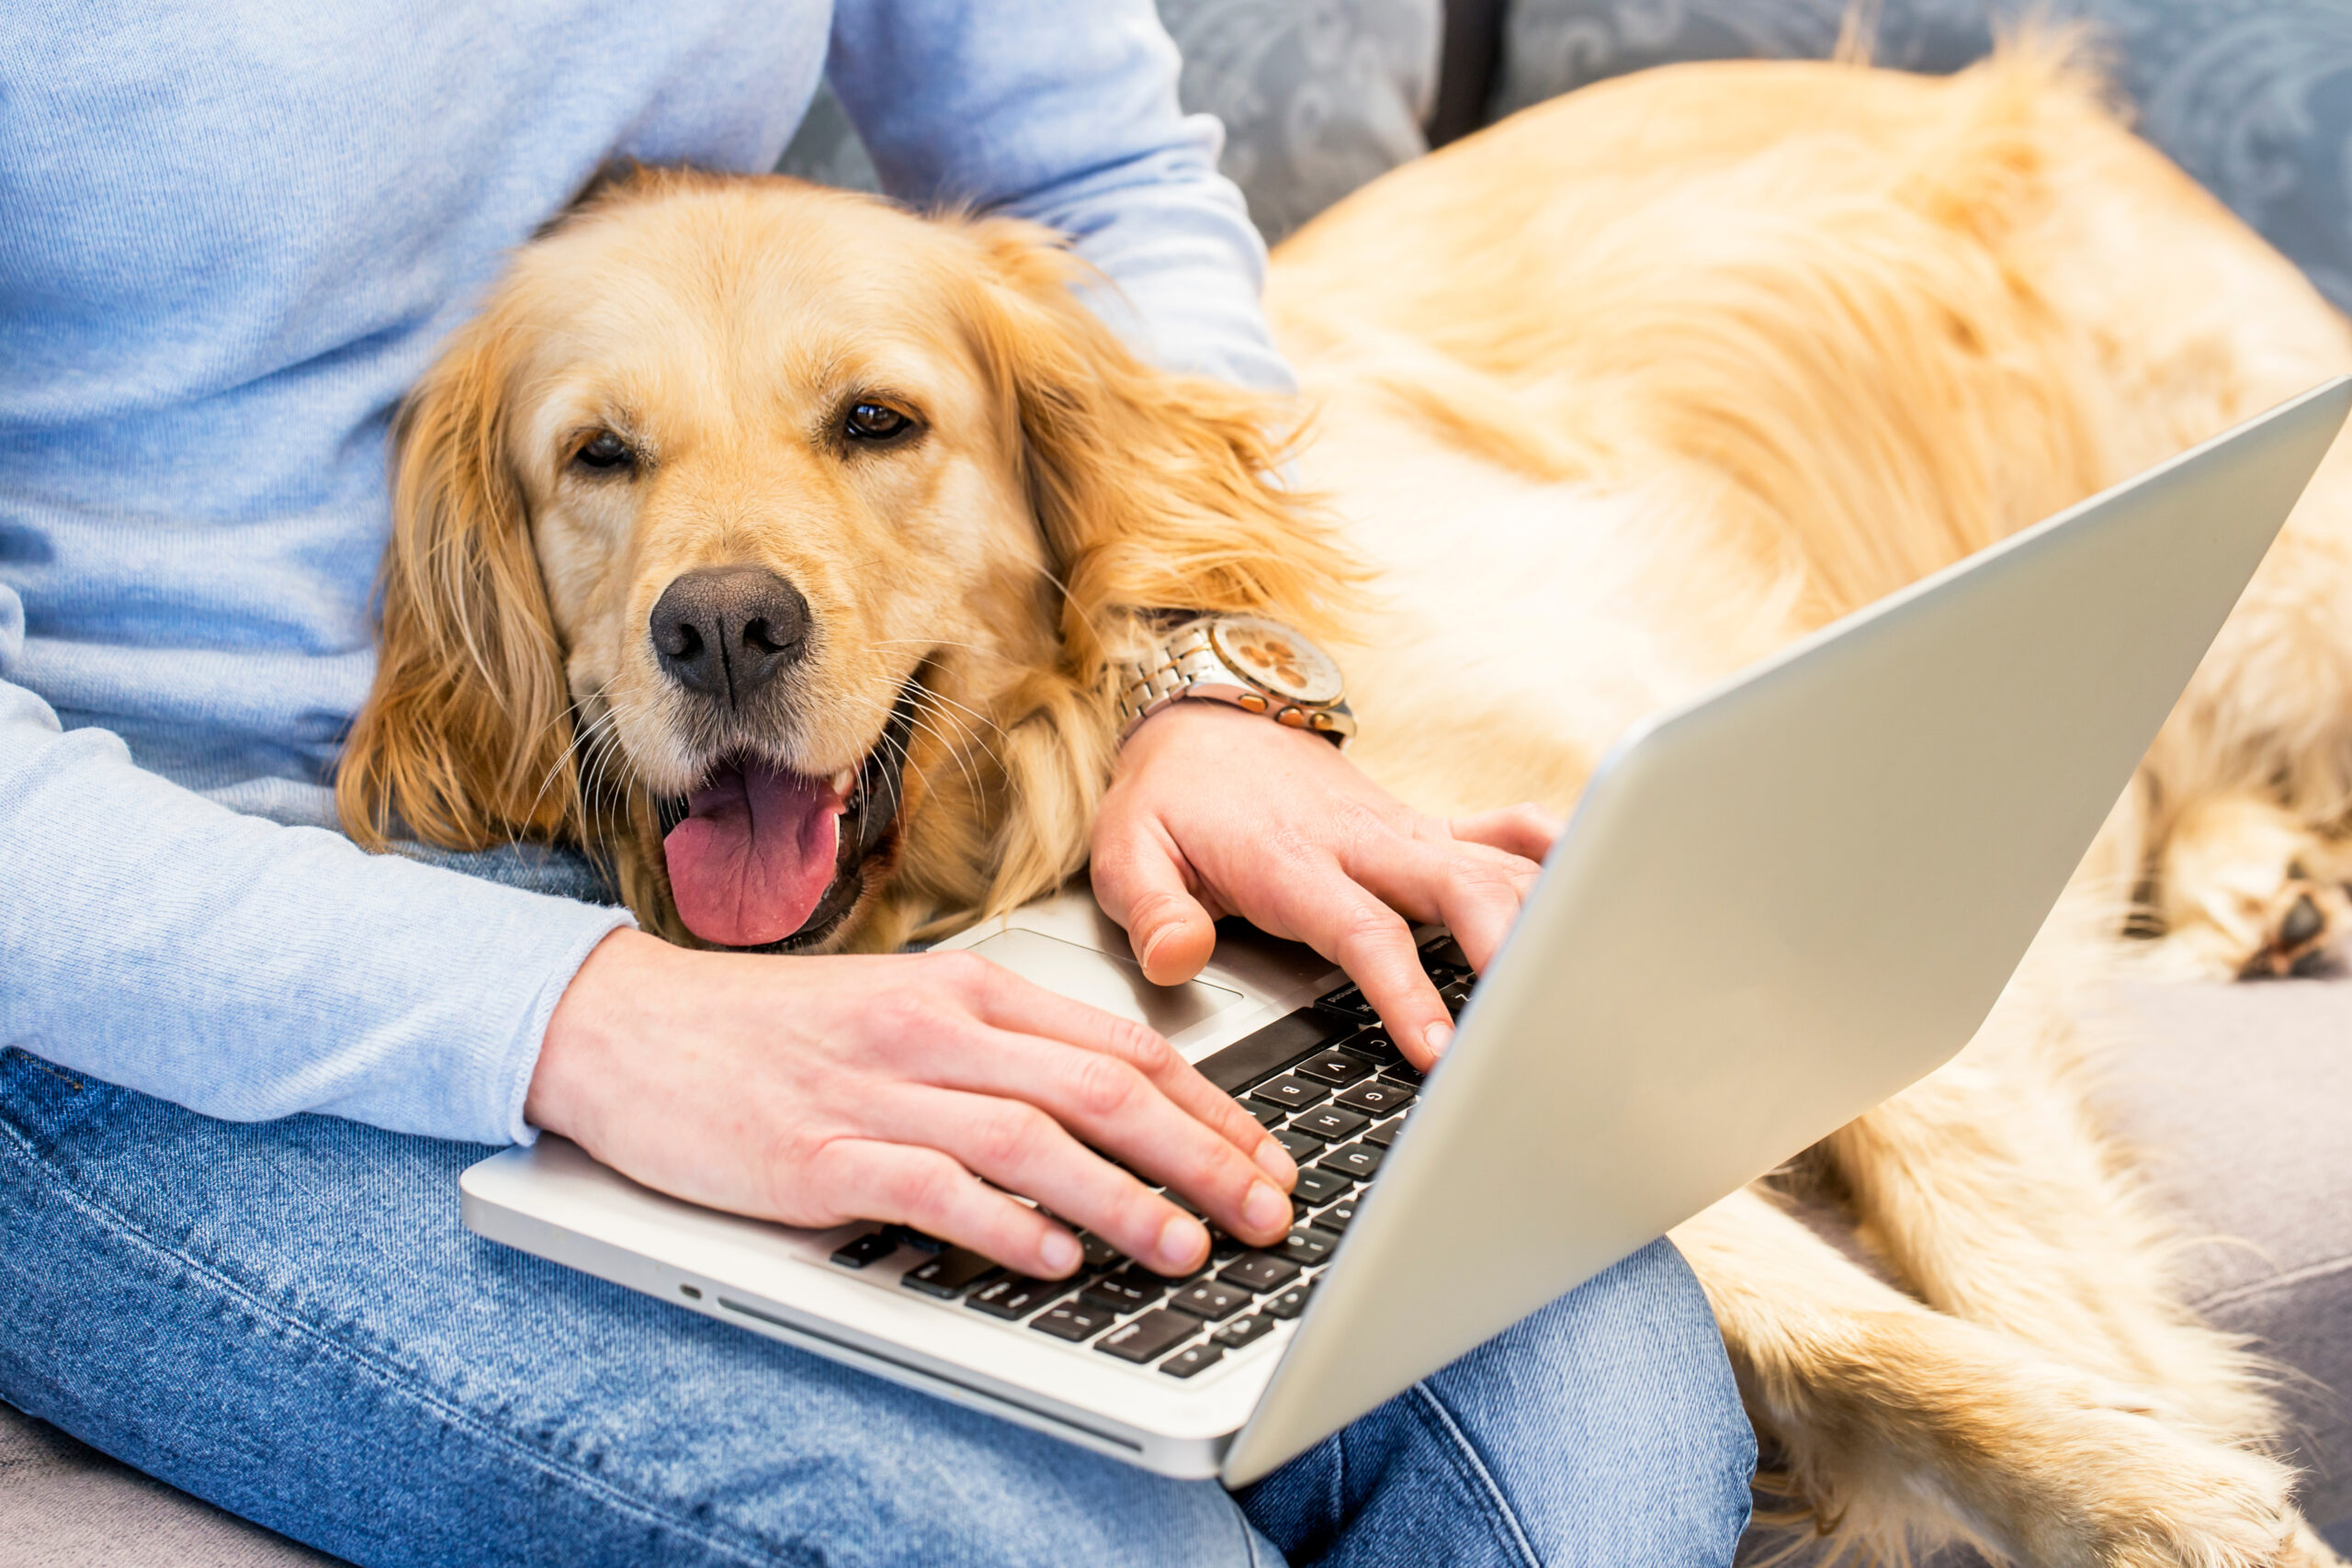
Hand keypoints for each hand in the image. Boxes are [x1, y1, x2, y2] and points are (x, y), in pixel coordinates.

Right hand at [527, 930, 1297, 1277]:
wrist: (630, 1027)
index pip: (1122, 1047)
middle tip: (1265, 1213)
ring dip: (1124, 1199)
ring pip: (1034, 1140)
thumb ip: (1005, 1055)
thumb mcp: (906, 1013)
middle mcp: (936, 1031)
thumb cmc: (774, 1029)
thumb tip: (1116, 1113)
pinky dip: (1000, 1225)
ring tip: (1188, 1246)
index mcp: (968, 991)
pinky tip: (1051, 1259)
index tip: (1268, 1157)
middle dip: (1202, 1156)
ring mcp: (877, 1092)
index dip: (1210, 1108)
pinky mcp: (817, 1155)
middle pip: (1102, 1091)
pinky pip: (929, 1189)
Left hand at [1090, 702, 1559, 1068]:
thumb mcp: (1127, 850)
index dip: (1409, 992)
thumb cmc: (1172, 797)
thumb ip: (1151, 908)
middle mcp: (1363, 842)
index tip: (1441, 1052)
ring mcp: (1403, 832)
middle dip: (1508, 948)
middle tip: (1538, 1022)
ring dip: (1545, 912)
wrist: (1205, 720)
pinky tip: (1597, 885)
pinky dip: (1554, 852)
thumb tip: (1176, 958)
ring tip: (1587, 979)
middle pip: (1460, 887)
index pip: (1366, 931)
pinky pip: (1504, 833)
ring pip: (1496, 863)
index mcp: (1294, 859)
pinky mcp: (1424, 828)